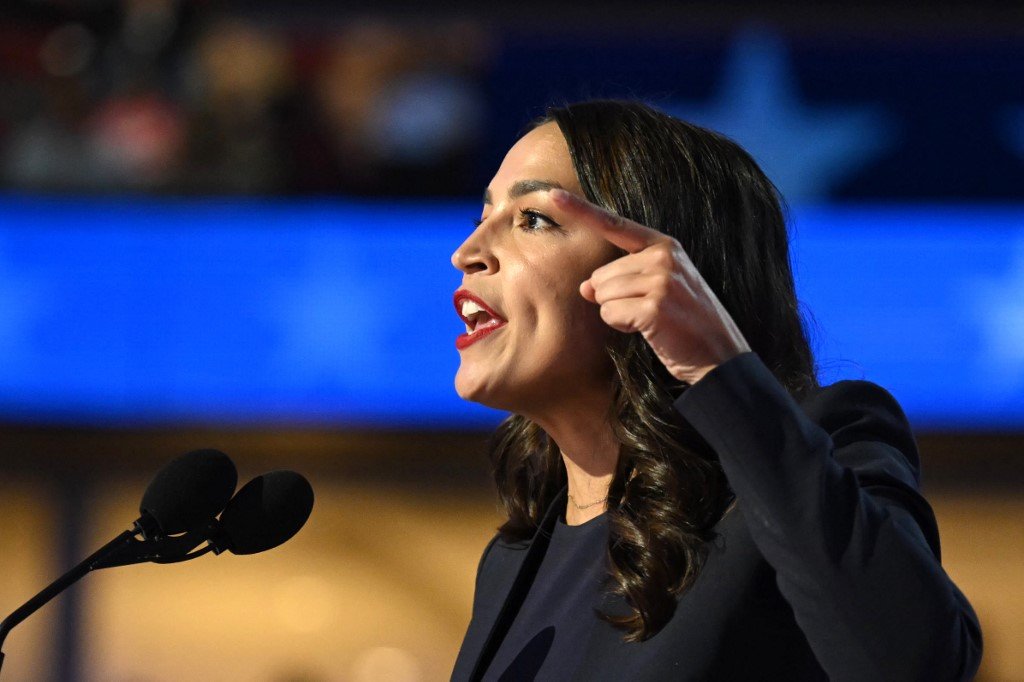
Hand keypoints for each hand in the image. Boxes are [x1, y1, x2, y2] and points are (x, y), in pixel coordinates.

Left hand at [552, 189, 750, 384]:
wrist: (722, 355)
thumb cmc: (688, 324)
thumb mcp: (661, 291)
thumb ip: (623, 280)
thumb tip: (585, 286)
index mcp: (665, 246)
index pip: (614, 224)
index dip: (581, 210)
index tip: (552, 194)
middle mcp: (663, 257)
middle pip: (600, 275)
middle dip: (613, 299)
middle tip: (649, 312)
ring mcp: (660, 281)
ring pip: (602, 295)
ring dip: (618, 315)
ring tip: (653, 321)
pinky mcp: (654, 307)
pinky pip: (610, 314)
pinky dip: (622, 326)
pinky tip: (650, 331)